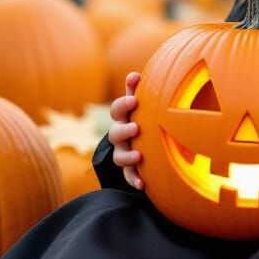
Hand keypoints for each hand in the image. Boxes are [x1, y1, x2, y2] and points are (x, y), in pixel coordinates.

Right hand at [108, 71, 143, 190]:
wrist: (140, 141)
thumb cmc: (142, 115)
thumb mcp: (141, 102)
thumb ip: (137, 90)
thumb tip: (134, 73)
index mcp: (123, 117)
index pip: (117, 110)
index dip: (123, 105)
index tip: (134, 101)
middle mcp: (120, 135)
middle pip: (115, 133)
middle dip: (124, 130)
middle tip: (136, 128)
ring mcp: (123, 152)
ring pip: (119, 156)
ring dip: (128, 156)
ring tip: (139, 156)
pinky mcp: (129, 169)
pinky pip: (128, 176)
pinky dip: (134, 179)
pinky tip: (142, 184)